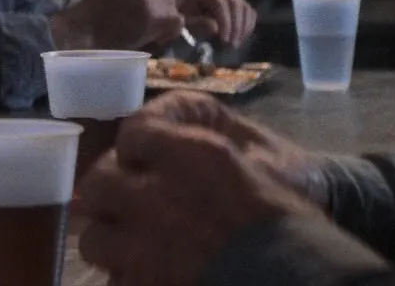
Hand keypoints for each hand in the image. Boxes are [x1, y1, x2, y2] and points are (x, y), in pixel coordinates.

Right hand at [54, 0, 181, 49]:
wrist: (80, 34)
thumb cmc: (90, 20)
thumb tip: (152, 1)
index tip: (159, 8)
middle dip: (167, 9)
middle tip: (156, 25)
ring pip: (174, 10)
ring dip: (166, 24)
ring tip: (152, 35)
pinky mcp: (156, 16)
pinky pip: (176, 24)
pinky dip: (168, 34)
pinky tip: (153, 41)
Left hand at [73, 109, 329, 285]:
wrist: (301, 278)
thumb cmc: (288, 216)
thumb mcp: (259, 159)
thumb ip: (210, 138)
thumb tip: (172, 123)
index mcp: (194, 155)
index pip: (134, 130)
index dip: (134, 144)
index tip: (140, 155)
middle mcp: (158, 196)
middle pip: (99, 182)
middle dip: (109, 189)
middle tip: (126, 200)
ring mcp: (144, 247)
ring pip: (93, 238)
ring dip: (109, 238)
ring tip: (131, 244)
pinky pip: (113, 280)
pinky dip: (125, 276)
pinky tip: (146, 273)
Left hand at [177, 0, 256, 46]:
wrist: (185, 15)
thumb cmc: (182, 19)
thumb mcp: (185, 23)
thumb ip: (198, 24)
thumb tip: (216, 27)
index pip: (221, 3)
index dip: (225, 22)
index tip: (224, 40)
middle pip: (235, 4)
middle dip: (235, 26)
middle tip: (232, 45)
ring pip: (244, 7)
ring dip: (243, 28)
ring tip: (236, 44)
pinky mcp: (236, 0)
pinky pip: (248, 11)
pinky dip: (248, 26)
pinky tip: (241, 38)